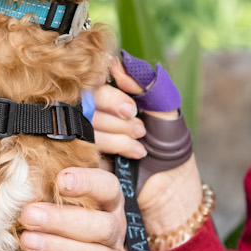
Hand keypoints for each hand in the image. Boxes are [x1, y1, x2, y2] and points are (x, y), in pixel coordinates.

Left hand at [18, 166, 128, 250]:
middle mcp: (115, 228)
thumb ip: (47, 179)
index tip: (60, 179)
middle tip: (27, 215)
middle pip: (99, 225)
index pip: (108, 188)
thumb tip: (19, 151)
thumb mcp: (57, 197)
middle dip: (61, 220)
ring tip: (28, 243)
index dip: (87, 183)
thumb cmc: (59, 221)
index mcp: (107, 201)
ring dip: (61, 248)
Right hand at [96, 57, 203, 240]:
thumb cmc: (169, 143)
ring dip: (116, 134)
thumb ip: (145, 82)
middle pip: (86, 101)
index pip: (96, 81)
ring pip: (85, 123)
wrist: (171, 187)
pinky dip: (110, 149)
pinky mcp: (79, 158)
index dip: (111, 94)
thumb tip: (117, 63)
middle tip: (140, 129)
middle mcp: (94, 110)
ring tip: (141, 145)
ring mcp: (84, 134)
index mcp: (112, 93)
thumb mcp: (165, 107)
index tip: (132, 109)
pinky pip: (81, 147)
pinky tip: (133, 155)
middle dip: (115, 115)